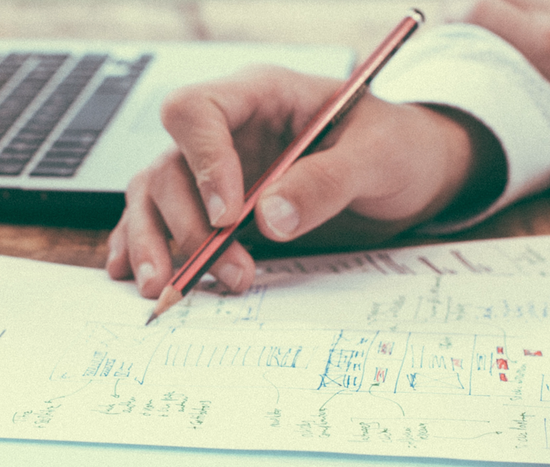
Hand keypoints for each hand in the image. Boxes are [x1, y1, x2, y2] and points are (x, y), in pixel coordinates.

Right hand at [107, 65, 500, 297]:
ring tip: (166, 289)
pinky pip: (161, 220)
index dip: (202, 162)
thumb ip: (326, 182)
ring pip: (154, 196)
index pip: (197, 111)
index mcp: (261, 95)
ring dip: (156, 243)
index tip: (228, 215)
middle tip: (228, 271)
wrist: (414, 173)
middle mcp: (228, 130)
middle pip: (169, 165)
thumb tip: (269, 218)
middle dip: (188, 225)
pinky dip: (144, 247)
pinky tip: (135, 276)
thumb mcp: (378, 157)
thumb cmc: (398, 147)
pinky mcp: (215, 206)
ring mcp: (216, 169)